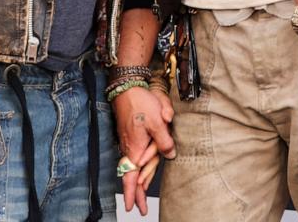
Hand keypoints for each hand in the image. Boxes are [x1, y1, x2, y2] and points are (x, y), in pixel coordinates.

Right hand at [113, 86, 174, 212]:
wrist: (127, 87)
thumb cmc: (141, 103)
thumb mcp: (158, 121)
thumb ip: (164, 141)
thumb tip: (170, 155)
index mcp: (135, 148)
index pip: (131, 177)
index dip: (132, 194)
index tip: (132, 208)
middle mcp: (130, 148)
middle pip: (132, 176)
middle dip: (136, 194)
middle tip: (138, 210)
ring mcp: (129, 142)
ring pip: (133, 167)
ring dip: (137, 182)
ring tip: (140, 197)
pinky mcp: (131, 135)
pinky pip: (134, 157)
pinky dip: (137, 169)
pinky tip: (140, 173)